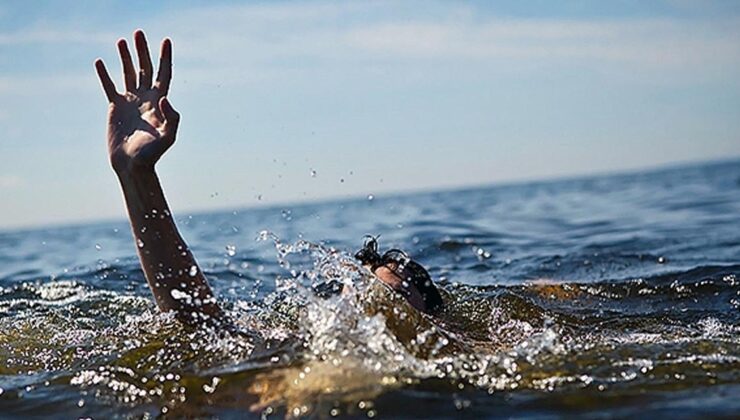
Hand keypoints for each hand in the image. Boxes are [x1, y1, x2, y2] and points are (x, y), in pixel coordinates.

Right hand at [95, 30, 179, 174]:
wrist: (132, 165)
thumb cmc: (152, 154)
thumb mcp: (168, 138)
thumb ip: (172, 119)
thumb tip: (166, 99)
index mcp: (160, 102)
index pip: (164, 74)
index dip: (165, 58)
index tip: (166, 41)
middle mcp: (146, 98)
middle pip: (145, 68)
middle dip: (143, 51)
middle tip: (138, 32)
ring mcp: (131, 102)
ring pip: (128, 73)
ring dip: (126, 57)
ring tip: (122, 40)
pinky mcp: (115, 107)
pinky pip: (109, 86)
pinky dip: (105, 74)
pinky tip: (100, 62)